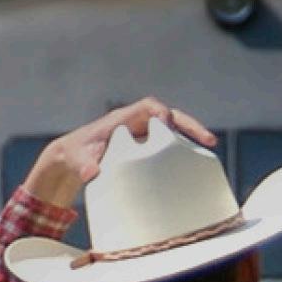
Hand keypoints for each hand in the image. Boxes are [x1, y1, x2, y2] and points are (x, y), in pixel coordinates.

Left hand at [24, 98, 215, 210]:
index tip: (170, 126)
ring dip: (191, 139)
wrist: (73, 159)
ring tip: (209, 152)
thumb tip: (91, 174)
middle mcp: (136, 124)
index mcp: (123, 120)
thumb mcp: (78, 160)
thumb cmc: (76, 155)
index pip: (148, 107)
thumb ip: (84, 165)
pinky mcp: (145, 150)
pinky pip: (168, 147)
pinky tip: (192, 167)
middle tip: (208, 141)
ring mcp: (143, 136)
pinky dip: (181, 153)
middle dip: (190, 126)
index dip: (162, 113)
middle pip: (169, 117)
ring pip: (173, 132)